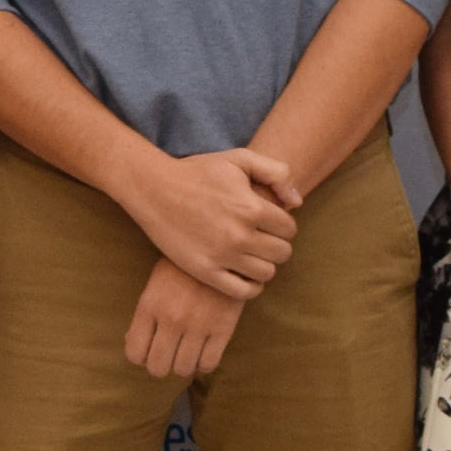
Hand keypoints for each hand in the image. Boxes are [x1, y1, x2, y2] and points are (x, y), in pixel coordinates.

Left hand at [124, 257, 241, 379]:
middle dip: (161, 364)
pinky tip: (204, 350)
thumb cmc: (182, 266)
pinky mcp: (223, 327)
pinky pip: (208, 364)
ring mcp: (198, 325)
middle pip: (157, 367)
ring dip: (183, 364)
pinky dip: (204, 363)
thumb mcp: (155, 284)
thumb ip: (144, 315)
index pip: (135, 353)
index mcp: (149, 306)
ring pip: (182, 369)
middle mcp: (171, 319)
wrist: (220, 246)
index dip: (141, 356)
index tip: (149, 348)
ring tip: (187, 351)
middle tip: (168, 353)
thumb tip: (132, 343)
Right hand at [130, 147, 301, 298]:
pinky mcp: (205, 271)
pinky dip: (251, 286)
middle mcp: (239, 234)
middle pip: (282, 253)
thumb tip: (296, 203)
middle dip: (277, 245)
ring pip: (267, 273)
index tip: (270, 222)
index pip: (289, 229)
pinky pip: (243, 292)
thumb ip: (277, 172)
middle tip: (262, 238)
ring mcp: (222, 256)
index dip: (283, 225)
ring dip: (265, 264)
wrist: (153, 189)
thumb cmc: (198, 171)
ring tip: (252, 254)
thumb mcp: (239, 158)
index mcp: (251, 207)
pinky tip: (244, 273)